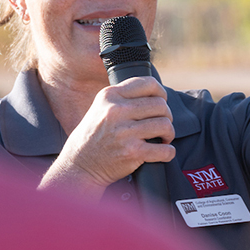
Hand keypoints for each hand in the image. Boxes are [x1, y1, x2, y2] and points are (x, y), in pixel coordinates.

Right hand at [51, 77, 175, 192]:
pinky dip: (168, 152)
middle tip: (161, 124)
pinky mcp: (132, 152)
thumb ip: (123, 96)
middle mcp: (117, 111)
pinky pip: (165, 149)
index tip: (162, 102)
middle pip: (160, 105)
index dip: (161, 93)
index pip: (149, 84)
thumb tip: (154, 92)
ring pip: (165, 124)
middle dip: (166, 115)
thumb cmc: (94, 135)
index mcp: (110, 95)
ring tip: (162, 137)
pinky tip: (163, 151)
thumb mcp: (101, 107)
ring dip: (169, 133)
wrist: (80, 165)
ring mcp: (125, 132)